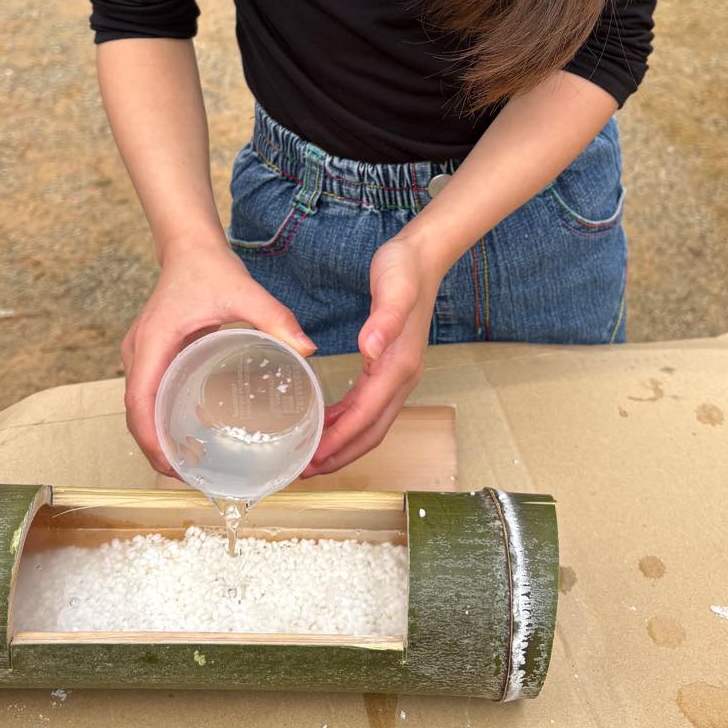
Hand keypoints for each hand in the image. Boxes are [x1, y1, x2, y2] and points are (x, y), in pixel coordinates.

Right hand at [121, 235, 314, 475]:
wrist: (189, 246)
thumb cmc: (209, 268)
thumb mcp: (244, 292)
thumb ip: (274, 318)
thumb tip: (307, 349)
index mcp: (153, 343)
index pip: (138, 403)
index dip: (151, 440)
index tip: (174, 466)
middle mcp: (138, 352)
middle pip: (135, 414)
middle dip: (155, 449)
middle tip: (191, 476)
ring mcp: (141, 354)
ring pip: (139, 407)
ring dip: (155, 437)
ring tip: (189, 465)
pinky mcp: (150, 354)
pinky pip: (148, 394)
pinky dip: (159, 418)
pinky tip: (186, 434)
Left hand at [302, 230, 442, 476]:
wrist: (423, 257)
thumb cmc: (405, 270)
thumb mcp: (394, 288)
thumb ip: (385, 319)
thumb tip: (371, 348)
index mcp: (399, 365)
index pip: (366, 416)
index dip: (340, 441)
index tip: (312, 458)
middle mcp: (403, 377)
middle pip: (372, 432)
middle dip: (340, 455)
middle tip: (305, 470)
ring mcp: (399, 374)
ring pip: (372, 424)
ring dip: (344, 444)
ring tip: (311, 456)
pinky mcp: (391, 366)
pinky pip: (370, 406)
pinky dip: (349, 422)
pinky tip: (328, 423)